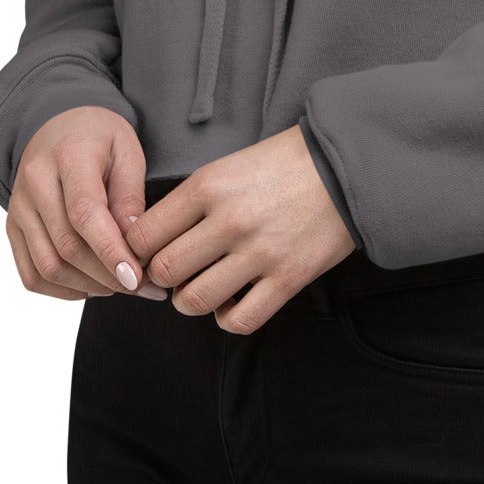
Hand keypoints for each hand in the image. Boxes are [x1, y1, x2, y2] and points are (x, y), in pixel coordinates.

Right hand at [5, 106, 170, 301]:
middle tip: (143, 285)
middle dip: (108, 275)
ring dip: (89, 287)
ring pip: (48, 267)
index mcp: (68, 154)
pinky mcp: (12, 228)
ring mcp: (18, 207)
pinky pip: (31, 275)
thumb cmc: (100, 139)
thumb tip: (133, 243)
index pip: (84, 212)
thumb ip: (131, 196)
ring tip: (121, 284)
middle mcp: (35, 182)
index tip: (137, 277)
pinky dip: (64, 290)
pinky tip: (92, 284)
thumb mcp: (128, 151)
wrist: (59, 127)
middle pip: (67, 246)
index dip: (110, 250)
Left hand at [124, 124, 357, 332]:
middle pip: (164, 271)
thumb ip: (191, 200)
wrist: (347, 166)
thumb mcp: (228, 166)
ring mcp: (260, 252)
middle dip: (160, 279)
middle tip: (172, 274)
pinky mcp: (289, 278)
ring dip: (189, 301)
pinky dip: (227, 318)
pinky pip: (240, 320)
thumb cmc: (284, 163)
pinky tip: (232, 303)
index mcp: (208, 186)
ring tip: (200, 289)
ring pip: (194, 301)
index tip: (146, 254)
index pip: (144, 234)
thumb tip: (154, 237)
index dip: (137, 251)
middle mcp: (229, 220)